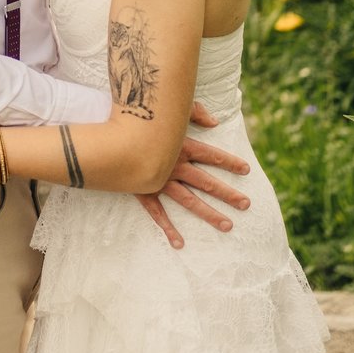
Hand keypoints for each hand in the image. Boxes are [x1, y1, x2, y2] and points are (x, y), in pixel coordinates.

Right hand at [134, 105, 250, 248]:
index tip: (246, 170)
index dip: (230, 162)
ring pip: (190, 200)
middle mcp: (175, 165)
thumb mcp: (167, 108)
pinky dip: (168, 228)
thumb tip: (214, 122)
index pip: (212, 155)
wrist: (107, 134)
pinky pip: (158, 213)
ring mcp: (160, 181)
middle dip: (228, 193)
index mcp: (182, 146)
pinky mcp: (143, 191)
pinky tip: (180, 244)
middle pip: (207, 181)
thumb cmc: (138, 117)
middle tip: (246, 204)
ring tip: (227, 225)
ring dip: (209, 213)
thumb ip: (193, 112)